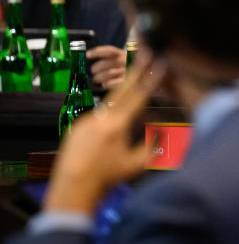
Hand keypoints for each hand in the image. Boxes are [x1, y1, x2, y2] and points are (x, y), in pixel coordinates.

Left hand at [45, 60, 165, 214]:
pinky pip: (97, 120)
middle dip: (135, 73)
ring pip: (110, 110)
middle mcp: (100, 118)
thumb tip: (160, 129)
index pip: (138, 96)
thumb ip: (153, 144)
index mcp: (117, 125)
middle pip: (122, 90)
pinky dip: (106, 126)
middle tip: (144, 55)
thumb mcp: (137, 164)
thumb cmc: (107, 178)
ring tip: (120, 137)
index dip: (150, 79)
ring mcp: (86, 121)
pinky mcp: (76, 127)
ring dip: (121, 113)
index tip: (158, 64)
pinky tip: (105, 146)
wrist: (73, 187)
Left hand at [88, 45, 126, 88]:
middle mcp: (124, 61)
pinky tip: (104, 84)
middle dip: (96, 68)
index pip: (109, 51)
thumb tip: (88, 56)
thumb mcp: (116, 58)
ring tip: (96, 79)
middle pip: (107, 63)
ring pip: (109, 73)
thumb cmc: (121, 66)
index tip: (87, 55)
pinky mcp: (126, 81)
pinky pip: (115, 83)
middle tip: (93, 71)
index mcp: (121, 54)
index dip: (97, 52)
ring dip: (99, 77)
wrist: (136, 74)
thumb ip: (106, 57)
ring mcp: (126, 71)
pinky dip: (107, 84)